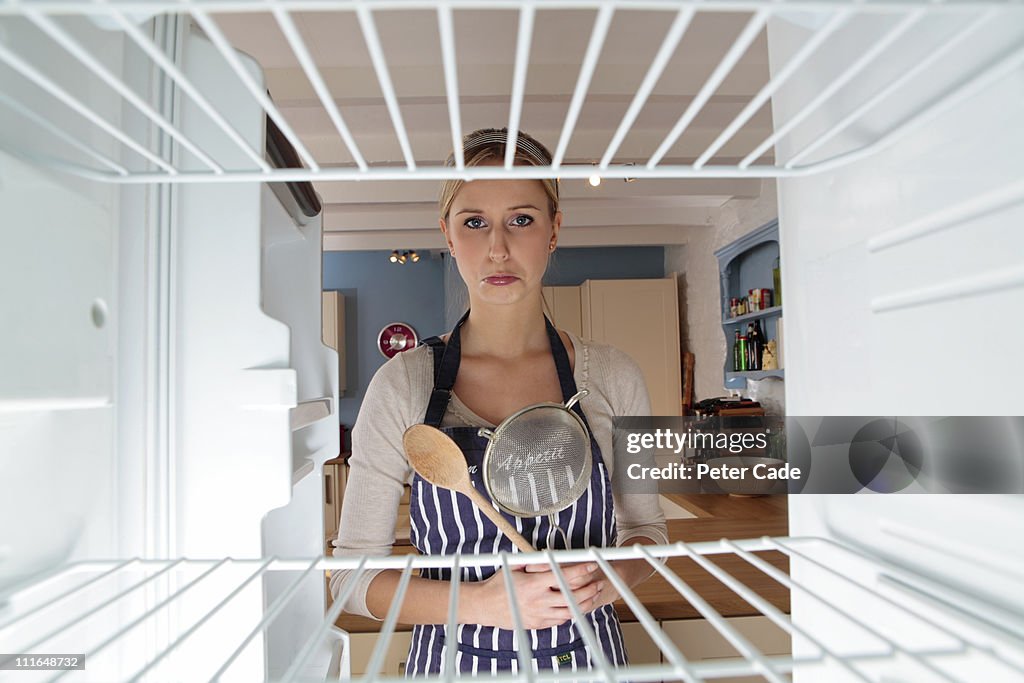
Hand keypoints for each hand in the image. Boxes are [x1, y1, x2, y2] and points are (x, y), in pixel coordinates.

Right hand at [464, 562, 604, 629]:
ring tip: (593, 595)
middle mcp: (538, 601)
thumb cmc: (497, 585)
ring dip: (584, 603)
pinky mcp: (537, 624)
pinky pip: (559, 620)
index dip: (580, 570)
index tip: (590, 565)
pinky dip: (571, 613)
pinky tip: (576, 607)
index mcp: (533, 584)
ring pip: (569, 611)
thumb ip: (533, 562)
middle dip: (589, 589)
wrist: (483, 607)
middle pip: (572, 596)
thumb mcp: (514, 567)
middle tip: (598, 583)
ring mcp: (539, 615)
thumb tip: (550, 555)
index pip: (563, 576)